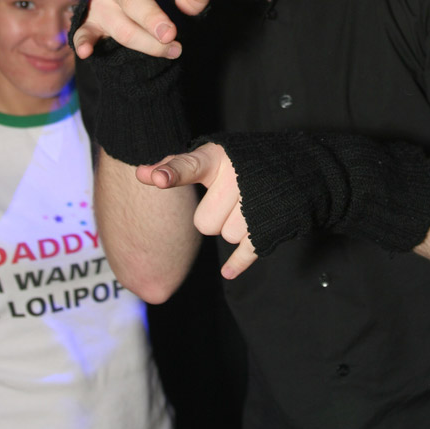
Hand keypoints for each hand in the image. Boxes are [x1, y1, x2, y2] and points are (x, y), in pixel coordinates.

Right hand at [72, 0, 230, 59]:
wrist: (139, 21)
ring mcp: (103, 2)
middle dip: (152, 18)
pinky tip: (85, 50)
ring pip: (122, 25)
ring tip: (173, 51)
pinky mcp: (92, 23)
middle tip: (171, 34)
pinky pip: (86, 32)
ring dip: (147, 43)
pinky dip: (84, 41)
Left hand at [136, 143, 257, 278]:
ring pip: (227, 236)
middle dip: (213, 217)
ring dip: (232, 228)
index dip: (172, 173)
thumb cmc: (237, 163)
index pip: (189, 166)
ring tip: (246, 205)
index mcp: (216, 157)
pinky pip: (247, 251)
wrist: (289, 165)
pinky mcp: (269, 221)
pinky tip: (227, 271)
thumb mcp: (209, 157)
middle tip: (226, 199)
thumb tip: (140, 173)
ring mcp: (255, 200)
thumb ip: (175, 166)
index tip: (158, 179)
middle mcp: (235, 176)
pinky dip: (237, 262)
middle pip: (204, 223)